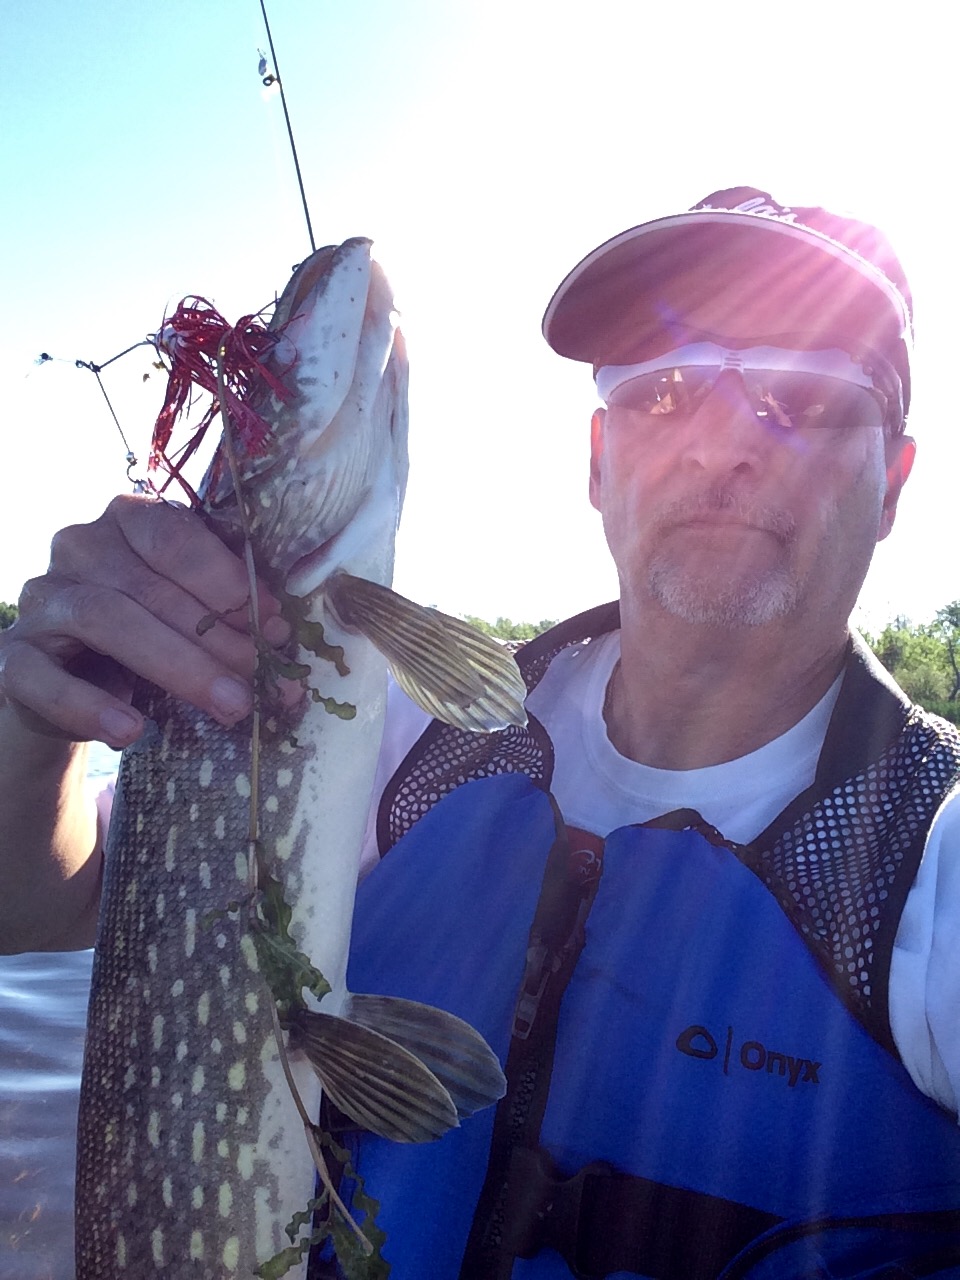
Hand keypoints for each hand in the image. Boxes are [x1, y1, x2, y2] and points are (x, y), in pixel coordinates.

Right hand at [0, 494, 291, 747]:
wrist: (71, 682)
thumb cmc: (149, 630)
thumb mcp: (188, 608)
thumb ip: (227, 605)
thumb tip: (280, 628)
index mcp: (128, 520)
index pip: (172, 535)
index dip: (226, 579)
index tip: (273, 622)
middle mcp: (78, 546)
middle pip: (149, 586)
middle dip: (215, 637)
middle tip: (262, 678)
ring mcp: (41, 599)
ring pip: (107, 620)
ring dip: (177, 666)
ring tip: (229, 705)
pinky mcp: (14, 659)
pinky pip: (45, 678)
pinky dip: (90, 706)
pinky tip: (132, 730)